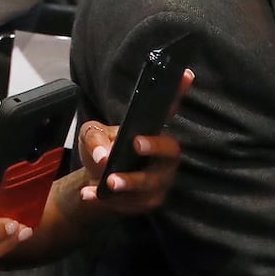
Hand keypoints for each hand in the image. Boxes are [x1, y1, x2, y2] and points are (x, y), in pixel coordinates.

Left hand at [75, 72, 191, 212]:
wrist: (95, 184)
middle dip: (154, 147)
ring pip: (150, 183)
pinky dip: (108, 199)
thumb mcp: (90, 136)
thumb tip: (103, 155)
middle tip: (135, 144)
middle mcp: (162, 155)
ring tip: (108, 182)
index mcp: (150, 131)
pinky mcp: (149, 201)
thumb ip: (94, 137)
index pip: (167, 110)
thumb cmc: (100, 151)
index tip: (184, 73)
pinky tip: (90, 194)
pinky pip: (134, 202)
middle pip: (170, 151)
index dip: (177, 93)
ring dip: (129, 182)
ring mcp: (159, 180)